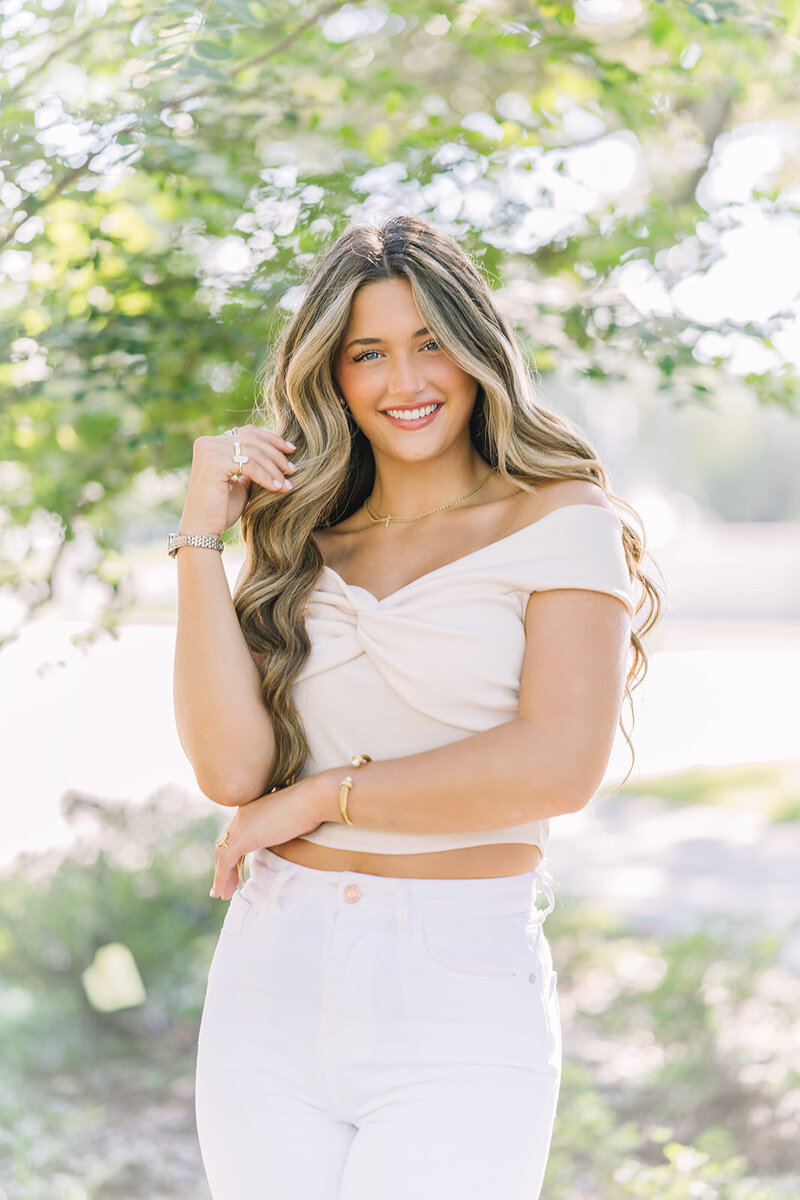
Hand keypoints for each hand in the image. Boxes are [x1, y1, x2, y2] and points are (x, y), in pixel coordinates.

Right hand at [180, 424, 297, 536]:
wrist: (203, 530)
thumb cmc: (221, 510)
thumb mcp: (241, 483)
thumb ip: (252, 466)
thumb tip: (278, 456)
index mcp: (211, 444)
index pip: (247, 433)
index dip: (271, 439)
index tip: (291, 450)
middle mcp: (207, 443)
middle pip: (252, 440)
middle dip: (276, 454)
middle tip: (292, 469)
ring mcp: (208, 450)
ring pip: (253, 452)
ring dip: (274, 468)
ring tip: (287, 482)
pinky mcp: (213, 462)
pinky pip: (249, 465)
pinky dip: (266, 476)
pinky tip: (278, 487)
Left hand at [210, 777, 323, 900]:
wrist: (311, 799)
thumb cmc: (310, 806)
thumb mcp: (290, 819)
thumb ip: (281, 829)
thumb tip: (287, 839)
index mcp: (251, 809)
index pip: (235, 834)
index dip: (233, 853)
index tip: (237, 869)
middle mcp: (241, 816)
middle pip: (225, 845)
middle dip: (225, 867)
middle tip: (227, 885)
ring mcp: (240, 827)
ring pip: (222, 855)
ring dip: (222, 877)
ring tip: (223, 894)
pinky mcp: (243, 839)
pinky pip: (226, 862)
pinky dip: (221, 878)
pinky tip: (221, 892)